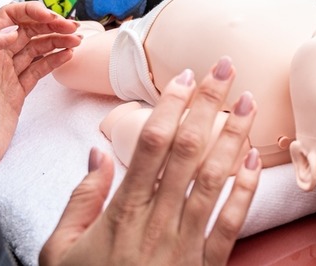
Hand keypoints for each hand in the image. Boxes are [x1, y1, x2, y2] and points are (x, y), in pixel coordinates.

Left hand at [0, 4, 80, 170]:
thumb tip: (10, 32)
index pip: (7, 17)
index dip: (30, 12)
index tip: (51, 17)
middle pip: (27, 30)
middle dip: (51, 25)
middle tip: (72, 27)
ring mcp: (7, 73)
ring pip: (37, 47)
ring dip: (58, 40)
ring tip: (76, 40)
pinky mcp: (18, 90)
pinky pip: (39, 68)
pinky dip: (55, 59)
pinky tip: (68, 55)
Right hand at [41, 58, 261, 265]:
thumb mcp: (59, 251)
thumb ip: (80, 200)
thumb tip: (98, 154)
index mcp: (120, 215)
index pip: (150, 147)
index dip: (171, 107)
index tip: (186, 76)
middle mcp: (155, 224)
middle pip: (187, 152)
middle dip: (208, 106)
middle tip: (226, 67)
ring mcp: (184, 246)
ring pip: (214, 181)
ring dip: (233, 137)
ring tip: (248, 102)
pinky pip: (230, 225)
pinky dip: (245, 191)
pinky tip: (256, 160)